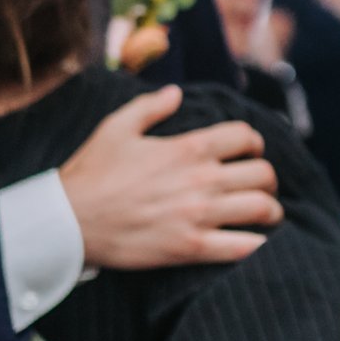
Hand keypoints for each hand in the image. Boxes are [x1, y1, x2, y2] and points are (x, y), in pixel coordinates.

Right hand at [60, 86, 281, 269]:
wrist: (68, 221)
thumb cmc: (91, 173)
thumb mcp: (116, 127)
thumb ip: (150, 107)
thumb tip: (175, 93)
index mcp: (187, 148)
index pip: (246, 137)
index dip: (255, 144)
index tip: (250, 153)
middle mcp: (201, 179)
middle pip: (263, 174)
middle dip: (268, 179)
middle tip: (261, 186)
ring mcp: (199, 215)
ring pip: (262, 209)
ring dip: (271, 211)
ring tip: (266, 215)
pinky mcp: (192, 247)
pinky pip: (244, 247)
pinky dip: (258, 244)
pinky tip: (256, 242)